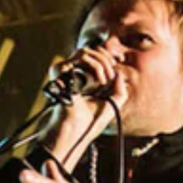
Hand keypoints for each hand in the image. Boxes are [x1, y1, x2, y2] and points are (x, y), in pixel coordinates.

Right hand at [42, 47, 130, 169]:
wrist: (75, 131)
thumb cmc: (89, 123)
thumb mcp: (112, 105)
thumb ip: (120, 91)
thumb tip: (120, 74)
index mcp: (84, 79)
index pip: (96, 56)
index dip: (108, 58)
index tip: (117, 66)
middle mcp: (74, 73)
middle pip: (92, 50)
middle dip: (106, 59)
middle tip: (110, 77)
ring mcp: (67, 72)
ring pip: (86, 51)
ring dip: (101, 62)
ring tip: (104, 81)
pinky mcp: (62, 73)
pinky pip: (81, 57)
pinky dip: (95, 66)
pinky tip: (99, 82)